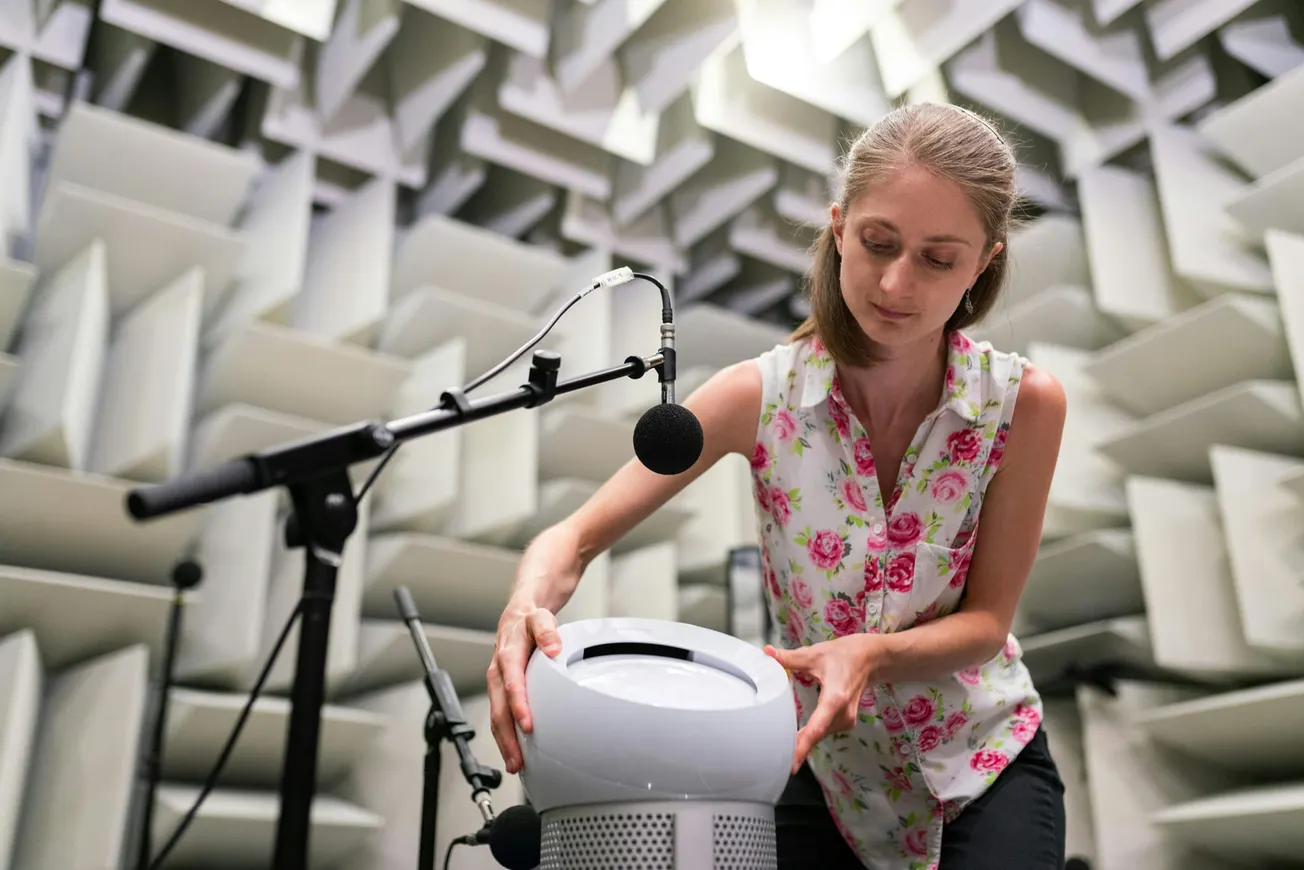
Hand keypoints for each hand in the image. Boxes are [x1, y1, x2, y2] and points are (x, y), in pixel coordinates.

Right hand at [487, 605, 561, 774]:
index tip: (528, 725)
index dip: (519, 706)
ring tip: (514, 764)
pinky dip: (504, 736)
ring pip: (496, 717)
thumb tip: (554, 648)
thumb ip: (547, 631)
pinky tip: (513, 751)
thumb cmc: (529, 622)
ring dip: (504, 742)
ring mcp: (497, 684)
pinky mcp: (500, 692)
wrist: (516, 619)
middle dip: (507, 736)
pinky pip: (499, 716)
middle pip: (499, 708)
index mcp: (508, 656)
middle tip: (518, 760)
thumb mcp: (540, 618)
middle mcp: (498, 672)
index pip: (512, 684)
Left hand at [765, 635, 879, 773]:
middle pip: (816, 735)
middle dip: (797, 747)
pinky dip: (812, 734)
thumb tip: (768, 653)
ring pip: (820, 735)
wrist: (870, 658)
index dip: (802, 747)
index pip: (816, 729)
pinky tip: (799, 735)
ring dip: (804, 740)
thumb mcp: (814, 654)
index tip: (791, 764)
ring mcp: (846, 720)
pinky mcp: (846, 721)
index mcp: (835, 698)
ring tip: (783, 747)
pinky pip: (824, 731)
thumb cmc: (843, 656)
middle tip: (776, 759)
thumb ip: (789, 658)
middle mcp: (843, 713)